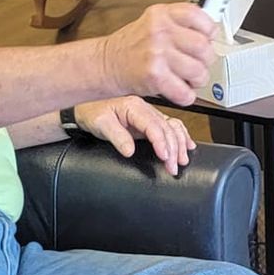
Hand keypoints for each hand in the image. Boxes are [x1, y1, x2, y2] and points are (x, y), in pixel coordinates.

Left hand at [73, 97, 195, 176]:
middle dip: (173, 149)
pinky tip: (187, 144)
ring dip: (180, 143)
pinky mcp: (148, 121)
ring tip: (182, 160)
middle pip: (167, 128)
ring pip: (172, 127)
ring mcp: (148, 114)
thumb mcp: (101, 124)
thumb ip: (117, 137)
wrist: (86, 106)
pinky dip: (181, 135)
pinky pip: (170, 126)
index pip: (154, 126)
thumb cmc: (92, 112)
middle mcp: (145, 109)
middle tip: (172, 167)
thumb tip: (130, 150)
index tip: (165, 157)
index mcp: (134, 107)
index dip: (162, 142)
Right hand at [100, 2, 216, 105]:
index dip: (208, 30)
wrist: (105, 64)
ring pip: (198, 70)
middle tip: (198, 64)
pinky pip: (185, 91)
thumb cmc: (131, 47)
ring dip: (198, 80)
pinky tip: (180, 91)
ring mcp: (156, 53)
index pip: (198, 16)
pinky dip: (187, 96)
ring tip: (189, 79)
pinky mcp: (154, 76)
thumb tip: (211, 34)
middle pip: (203, 46)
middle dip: (206, 60)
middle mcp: (159, 31)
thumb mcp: (153, 23)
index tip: (208, 38)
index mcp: (161, 14)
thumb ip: (178, 24)